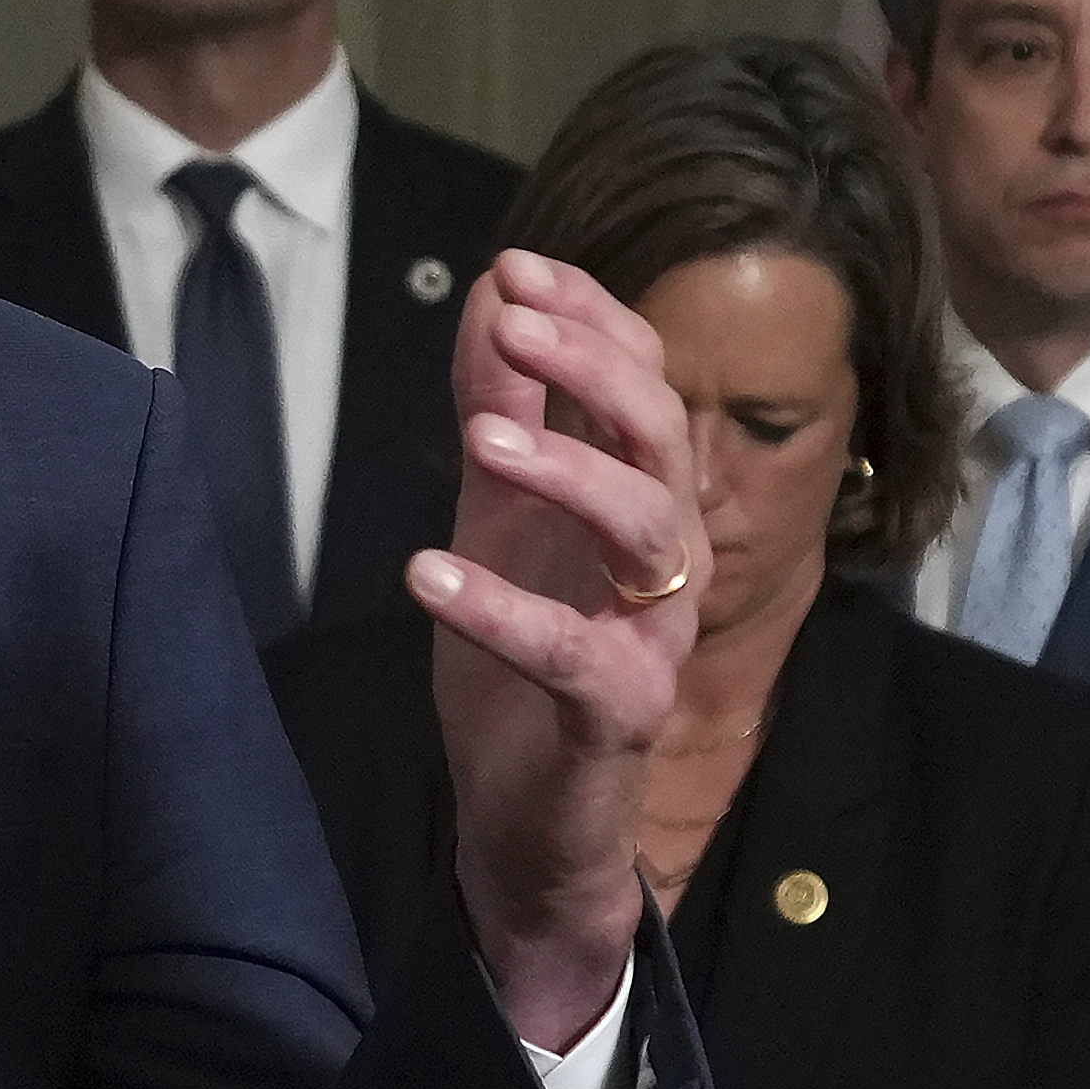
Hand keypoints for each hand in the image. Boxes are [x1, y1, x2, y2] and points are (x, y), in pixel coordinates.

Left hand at [411, 248, 702, 1048]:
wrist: (523, 821)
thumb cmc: (520, 661)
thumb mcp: (494, 518)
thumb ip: (499, 414)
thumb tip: (490, 298)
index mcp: (634, 503)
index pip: (641, 385)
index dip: (590, 320)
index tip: (517, 267)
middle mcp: (663, 560)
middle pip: (662, 436)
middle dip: (594, 366)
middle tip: (517, 320)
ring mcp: (651, 636)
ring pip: (650, 531)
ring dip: (570, 470)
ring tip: (485, 434)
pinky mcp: (617, 715)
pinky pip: (577, 656)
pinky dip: (502, 611)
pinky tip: (426, 574)